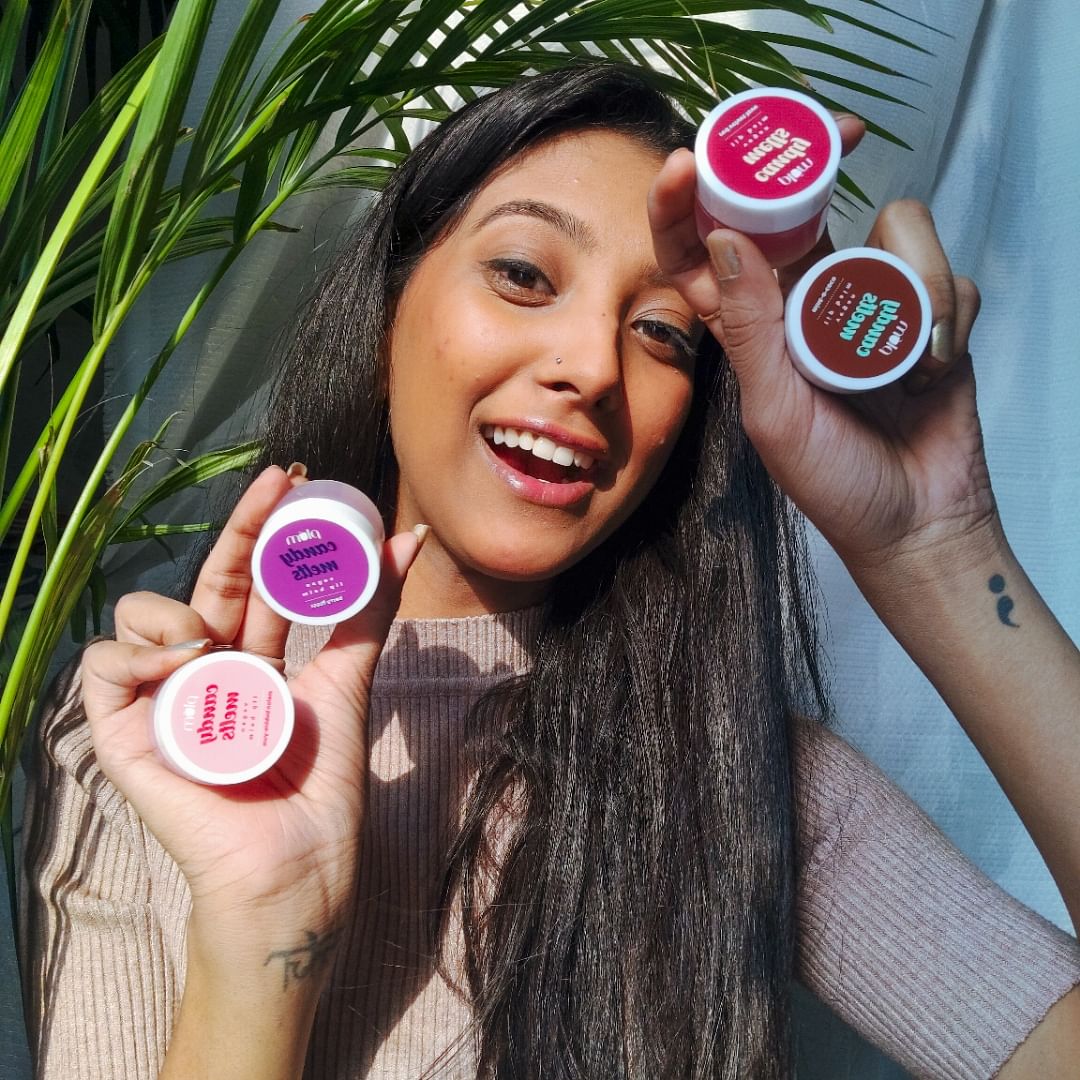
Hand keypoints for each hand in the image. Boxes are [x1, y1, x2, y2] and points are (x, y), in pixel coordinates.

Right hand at [81, 466, 421, 925]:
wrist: (299, 862)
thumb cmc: (320, 784)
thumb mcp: (349, 682)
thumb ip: (369, 611)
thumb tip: (407, 540)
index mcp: (253, 658)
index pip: (254, 579)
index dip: (269, 530)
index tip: (299, 482)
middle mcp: (205, 670)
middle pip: (209, 583)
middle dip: (241, 530)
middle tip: (277, 484)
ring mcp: (163, 698)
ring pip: (141, 615)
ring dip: (181, 610)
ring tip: (220, 644)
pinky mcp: (124, 734)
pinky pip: (105, 669)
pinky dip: (139, 656)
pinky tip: (185, 665)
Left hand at [649, 133, 991, 573]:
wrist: (918, 522)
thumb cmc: (834, 481)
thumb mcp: (775, 410)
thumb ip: (750, 327)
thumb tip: (724, 239)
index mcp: (749, 326)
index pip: (703, 249)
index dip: (687, 201)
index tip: (691, 162)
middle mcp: (804, 302)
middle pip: (799, 206)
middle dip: (816, 164)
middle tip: (844, 134)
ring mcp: (869, 301)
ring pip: (890, 227)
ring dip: (912, 281)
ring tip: (909, 359)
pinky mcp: (927, 310)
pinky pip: (944, 270)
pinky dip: (947, 314)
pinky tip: (934, 366)